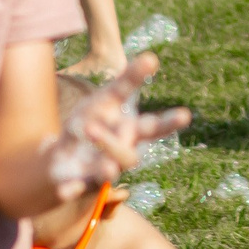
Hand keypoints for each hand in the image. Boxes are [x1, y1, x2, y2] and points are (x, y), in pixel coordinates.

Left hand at [45, 54, 191, 197]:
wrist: (62, 159)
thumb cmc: (92, 122)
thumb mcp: (106, 99)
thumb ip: (127, 80)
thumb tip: (153, 57)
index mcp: (130, 134)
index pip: (153, 128)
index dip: (169, 123)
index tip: (186, 115)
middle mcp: (120, 156)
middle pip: (130, 156)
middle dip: (120, 145)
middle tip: (111, 127)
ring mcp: (99, 172)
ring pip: (108, 169)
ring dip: (101, 153)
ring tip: (90, 129)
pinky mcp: (78, 185)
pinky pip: (75, 189)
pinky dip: (71, 189)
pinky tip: (63, 190)